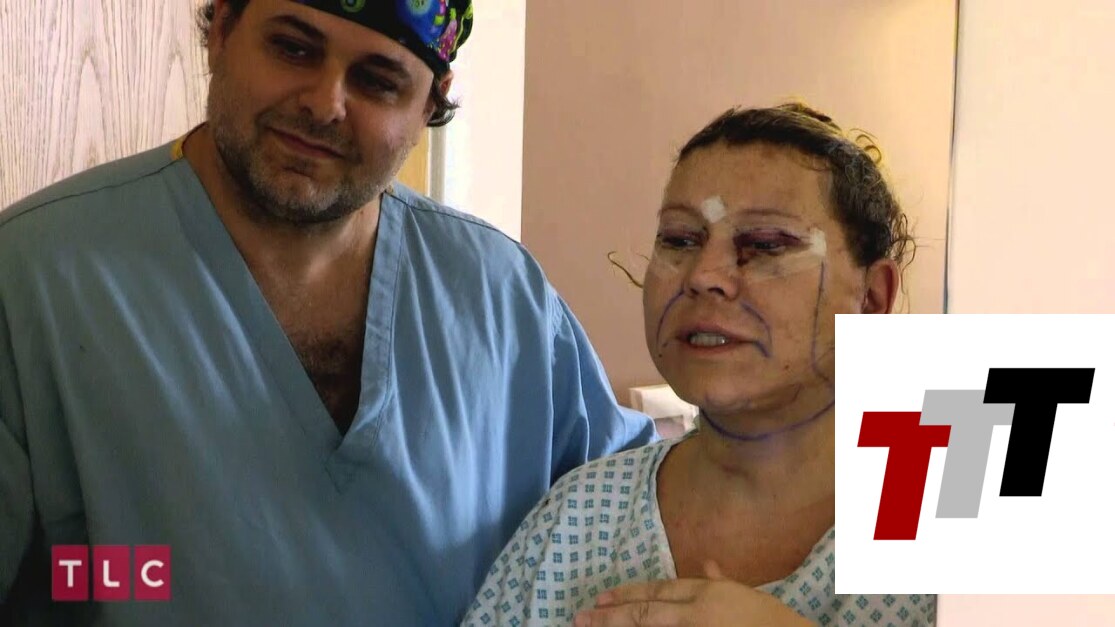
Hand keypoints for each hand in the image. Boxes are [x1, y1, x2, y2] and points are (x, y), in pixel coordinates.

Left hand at [572, 561, 811, 626]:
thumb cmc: (775, 622)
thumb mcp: (747, 594)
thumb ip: (721, 580)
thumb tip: (707, 564)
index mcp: (708, 592)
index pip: (657, 591)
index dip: (626, 595)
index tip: (600, 599)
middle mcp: (698, 612)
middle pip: (645, 613)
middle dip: (610, 615)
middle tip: (580, 618)